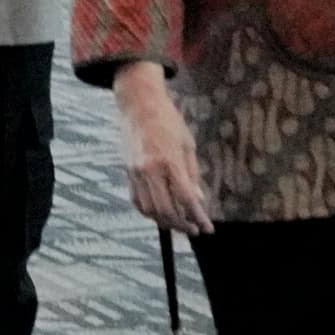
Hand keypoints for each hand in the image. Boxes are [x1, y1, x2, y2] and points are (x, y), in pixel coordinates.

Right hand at [114, 64, 212, 235]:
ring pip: (148, 209)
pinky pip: (137, 200)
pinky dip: (148, 211)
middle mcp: (150, 170)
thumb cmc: (168, 120)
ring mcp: (136, 172)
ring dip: (164, 221)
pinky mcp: (127, 172)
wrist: (139, 105)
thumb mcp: (188, 145)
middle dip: (180, 225)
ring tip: (178, 223)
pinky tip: (160, 213)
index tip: (207, 229)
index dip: (198, 217)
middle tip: (193, 230)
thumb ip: (192, 174)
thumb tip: (198, 200)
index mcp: (170, 162)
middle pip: (165, 210)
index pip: (186, 199)